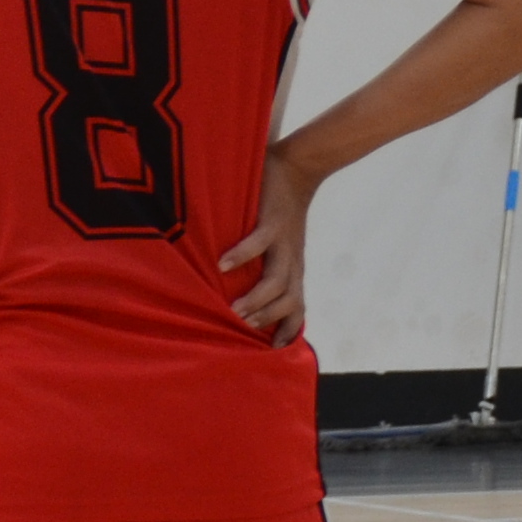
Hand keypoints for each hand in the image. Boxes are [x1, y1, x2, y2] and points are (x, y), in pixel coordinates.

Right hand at [219, 149, 324, 343]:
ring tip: (234, 309)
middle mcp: (291, 261)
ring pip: (277, 281)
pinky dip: (242, 255)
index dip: (287, 331)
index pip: (297, 308)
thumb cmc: (279, 212)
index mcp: (293, 269)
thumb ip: (263, 266)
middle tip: (240, 328)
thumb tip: (234, 288)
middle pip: (289, 302)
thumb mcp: (279, 245)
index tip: (271, 351)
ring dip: (256, 298)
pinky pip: (259, 244)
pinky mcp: (273, 222)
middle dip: (267, 319)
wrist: (299, 170)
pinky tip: (222, 264)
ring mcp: (284, 244)